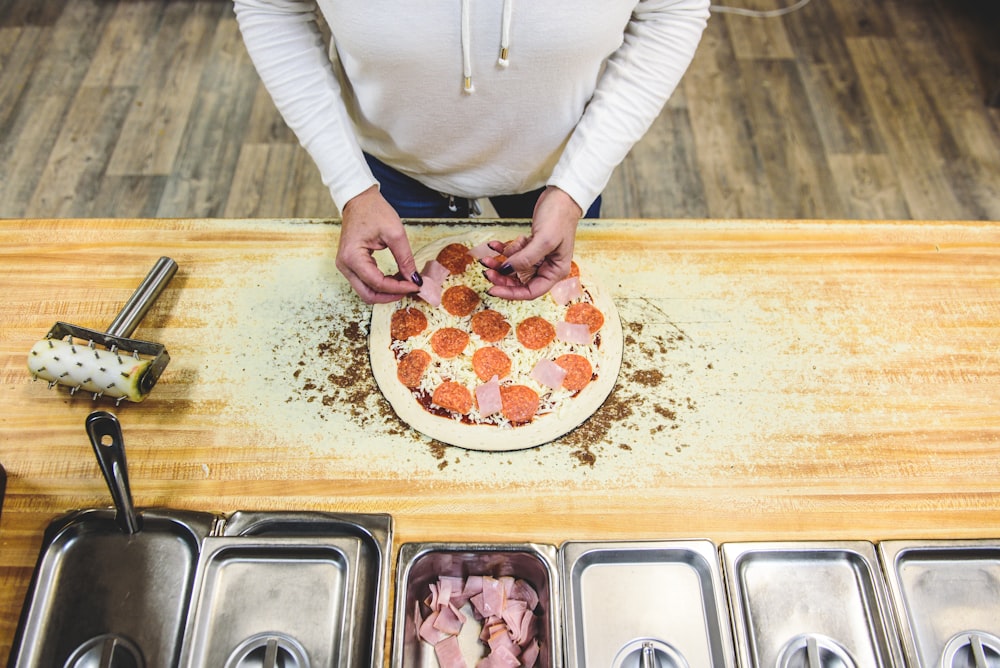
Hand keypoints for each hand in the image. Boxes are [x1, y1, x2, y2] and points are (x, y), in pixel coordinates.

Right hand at [336, 186, 420, 303]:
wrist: (359, 199)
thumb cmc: (374, 211)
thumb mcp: (395, 233)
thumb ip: (405, 259)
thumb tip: (415, 279)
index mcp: (352, 257)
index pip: (377, 283)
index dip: (399, 288)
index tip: (416, 285)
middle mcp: (345, 265)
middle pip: (369, 294)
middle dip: (391, 295)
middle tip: (411, 288)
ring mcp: (345, 266)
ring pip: (367, 291)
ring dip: (387, 291)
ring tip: (405, 282)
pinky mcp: (350, 265)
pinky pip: (366, 282)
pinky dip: (381, 284)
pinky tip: (396, 277)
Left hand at [483, 186, 581, 299]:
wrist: (562, 195)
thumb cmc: (560, 216)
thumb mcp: (544, 240)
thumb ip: (525, 259)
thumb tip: (506, 270)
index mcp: (555, 271)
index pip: (531, 291)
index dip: (511, 293)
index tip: (493, 289)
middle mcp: (547, 267)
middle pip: (520, 281)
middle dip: (502, 278)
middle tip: (487, 272)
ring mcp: (538, 257)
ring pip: (514, 268)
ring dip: (499, 264)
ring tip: (486, 259)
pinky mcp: (531, 246)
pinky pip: (514, 253)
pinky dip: (503, 250)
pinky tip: (494, 246)